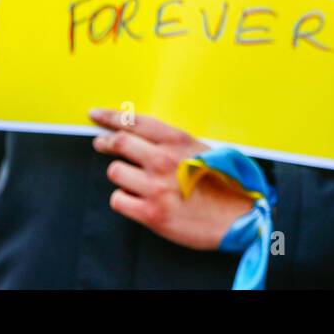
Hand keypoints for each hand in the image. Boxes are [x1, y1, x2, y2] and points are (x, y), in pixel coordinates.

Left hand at [89, 108, 254, 250]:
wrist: (237, 218)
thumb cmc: (223, 183)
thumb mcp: (202, 151)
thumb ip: (172, 144)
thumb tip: (142, 139)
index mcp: (177, 141)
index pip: (135, 121)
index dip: (111, 117)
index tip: (96, 115)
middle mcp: (163, 160)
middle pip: (118, 143)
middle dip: (105, 142)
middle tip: (100, 144)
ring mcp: (155, 187)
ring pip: (115, 173)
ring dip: (121, 176)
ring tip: (134, 182)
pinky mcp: (150, 213)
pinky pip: (118, 200)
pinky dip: (125, 200)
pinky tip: (138, 201)